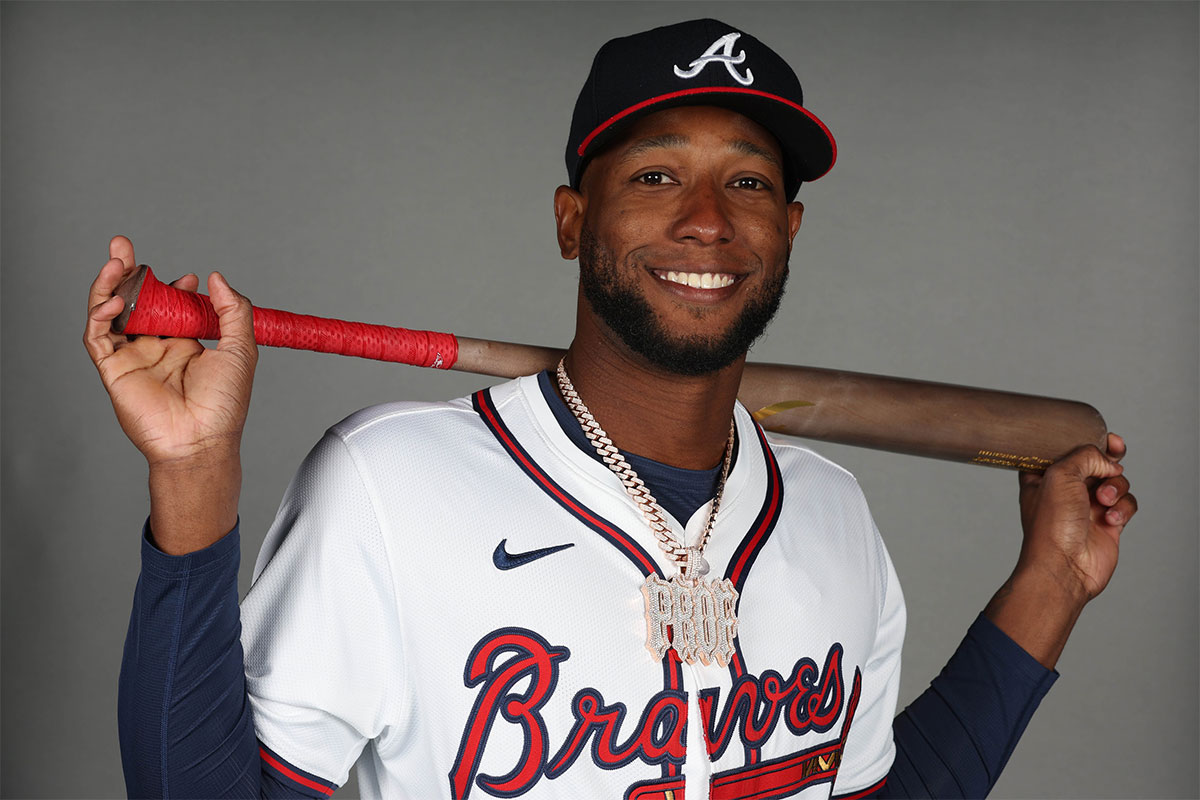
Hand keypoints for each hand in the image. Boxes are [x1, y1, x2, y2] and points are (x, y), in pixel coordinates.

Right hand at [84, 236, 257, 552]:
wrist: (203, 440)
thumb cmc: (224, 405)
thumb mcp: (241, 349)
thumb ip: (232, 310)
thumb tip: (216, 277)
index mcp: (185, 344)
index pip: (170, 305)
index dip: (174, 286)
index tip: (188, 278)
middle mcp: (157, 348)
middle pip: (135, 301)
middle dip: (129, 272)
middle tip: (124, 245)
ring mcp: (133, 357)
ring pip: (111, 312)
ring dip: (110, 284)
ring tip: (117, 260)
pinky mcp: (114, 369)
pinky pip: (98, 336)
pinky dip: (100, 313)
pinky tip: (115, 300)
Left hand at [1015, 433, 1137, 602]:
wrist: (1064, 566)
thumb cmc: (1051, 524)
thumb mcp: (1060, 474)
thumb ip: (1086, 455)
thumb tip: (1109, 462)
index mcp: (1044, 476)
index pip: (1065, 449)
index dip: (1084, 440)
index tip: (1102, 436)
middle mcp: (1066, 490)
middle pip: (1095, 462)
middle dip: (1108, 457)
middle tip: (1116, 450)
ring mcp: (1087, 506)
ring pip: (1115, 481)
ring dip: (1115, 486)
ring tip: (1102, 500)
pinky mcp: (1108, 523)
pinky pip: (1126, 504)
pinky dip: (1123, 507)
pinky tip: (1111, 519)